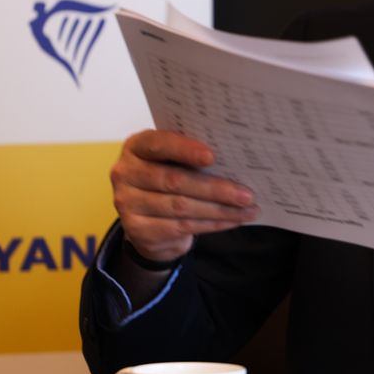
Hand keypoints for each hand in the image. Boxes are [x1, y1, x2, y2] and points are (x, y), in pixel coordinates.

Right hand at [110, 129, 258, 262]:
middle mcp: (125, 173)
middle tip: (247, 194)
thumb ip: (191, 155)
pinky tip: (233, 221)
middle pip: (174, 181)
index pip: (158, 144)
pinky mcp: (138, 230)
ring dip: (220, 210)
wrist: (148, 218)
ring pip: (181, 207)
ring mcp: (127, 203)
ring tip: (248, 209)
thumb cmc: (169, 176)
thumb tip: (235, 158)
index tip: (212, 156)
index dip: (185, 150)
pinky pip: (181, 227)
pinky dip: (212, 224)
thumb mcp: (173, 160)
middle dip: (216, 188)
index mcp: (136, 146)